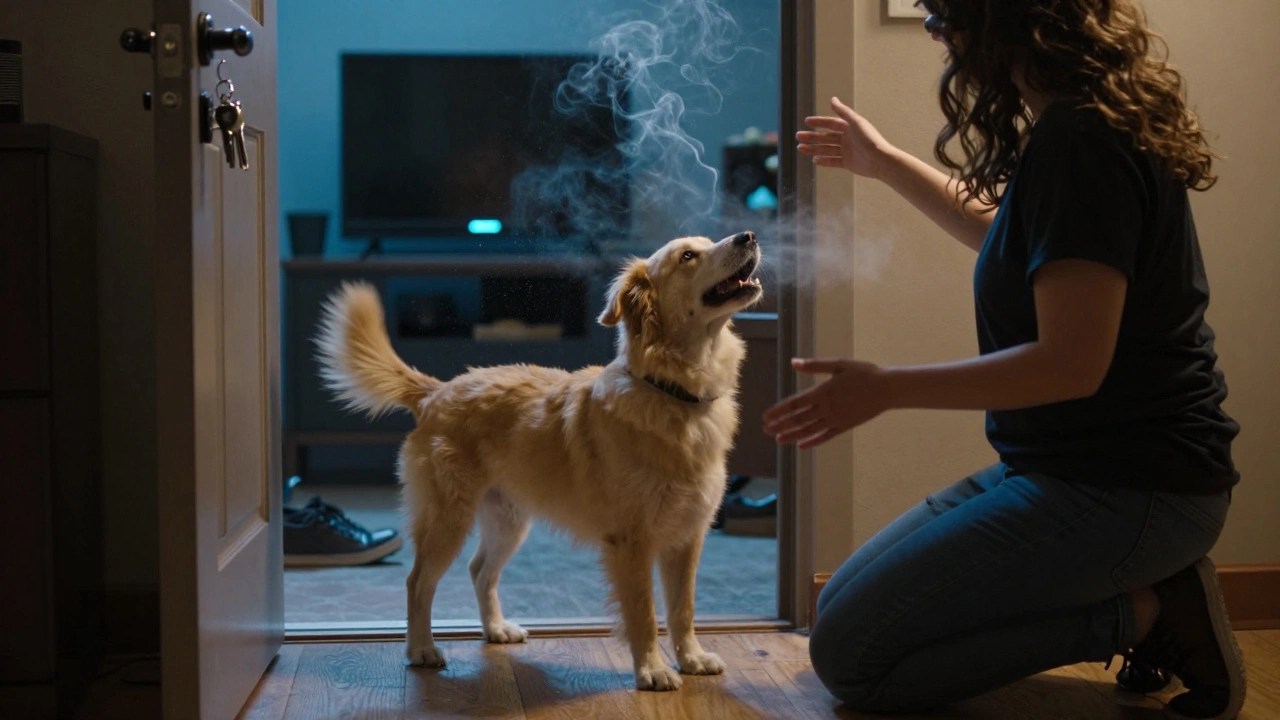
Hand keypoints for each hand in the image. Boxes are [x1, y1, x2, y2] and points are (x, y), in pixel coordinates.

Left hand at [763, 358, 891, 448]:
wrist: (888, 389)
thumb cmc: (864, 373)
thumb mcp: (839, 364)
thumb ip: (814, 365)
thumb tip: (793, 362)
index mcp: (824, 391)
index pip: (795, 404)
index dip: (779, 411)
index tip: (766, 417)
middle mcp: (827, 408)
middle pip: (799, 419)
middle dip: (781, 425)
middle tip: (766, 430)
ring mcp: (836, 419)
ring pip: (810, 430)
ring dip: (792, 435)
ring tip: (778, 439)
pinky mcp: (845, 426)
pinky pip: (825, 436)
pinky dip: (813, 441)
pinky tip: (801, 446)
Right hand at [796, 97, 896, 178]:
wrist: (880, 160)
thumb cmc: (869, 139)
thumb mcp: (856, 122)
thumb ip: (843, 111)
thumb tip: (832, 99)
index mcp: (849, 127)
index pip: (830, 123)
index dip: (819, 122)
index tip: (806, 121)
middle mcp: (847, 139)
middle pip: (825, 137)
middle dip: (812, 137)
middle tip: (798, 136)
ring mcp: (847, 151)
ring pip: (826, 149)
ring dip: (813, 149)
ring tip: (800, 148)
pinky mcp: (848, 163)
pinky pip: (833, 161)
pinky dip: (824, 161)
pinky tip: (814, 159)